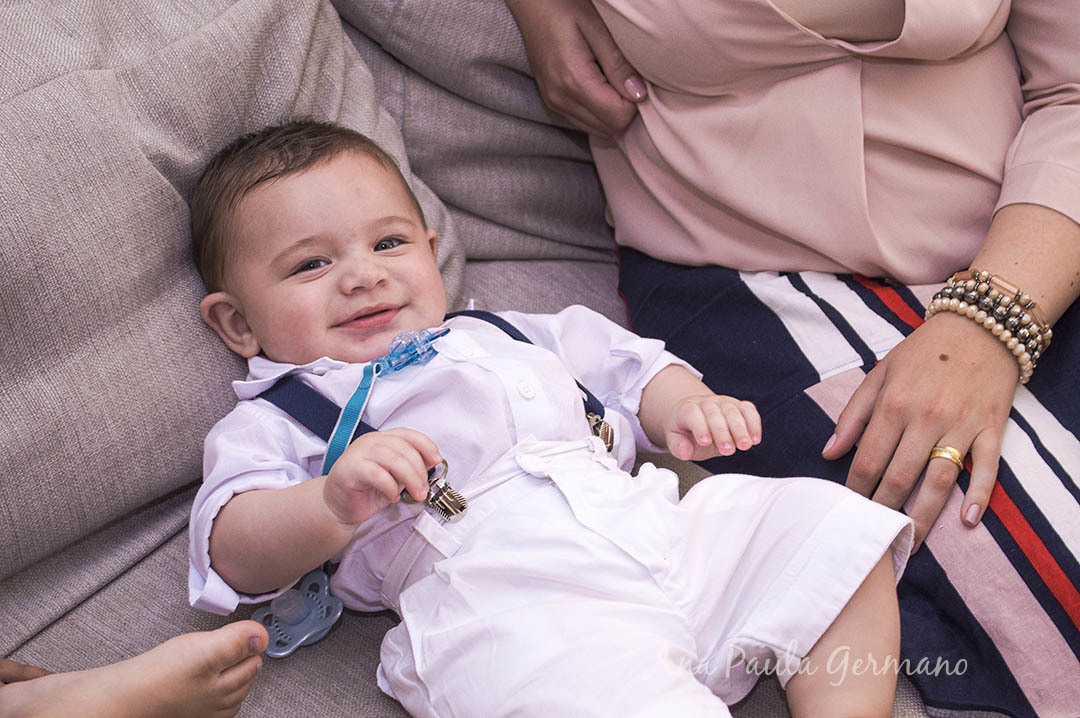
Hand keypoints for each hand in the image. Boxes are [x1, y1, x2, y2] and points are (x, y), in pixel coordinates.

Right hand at [323, 428, 440, 525]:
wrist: (338, 506)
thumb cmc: (366, 490)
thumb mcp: (396, 478)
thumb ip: (411, 468)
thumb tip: (432, 462)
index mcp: (382, 439)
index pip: (408, 435)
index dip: (426, 445)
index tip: (437, 460)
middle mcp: (370, 442)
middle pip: (404, 448)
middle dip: (420, 471)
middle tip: (424, 489)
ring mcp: (358, 453)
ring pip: (393, 460)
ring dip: (410, 479)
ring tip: (415, 494)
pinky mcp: (350, 468)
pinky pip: (377, 474)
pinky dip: (390, 487)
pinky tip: (392, 497)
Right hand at [505, 0, 645, 135]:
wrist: (531, 5)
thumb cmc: (565, 7)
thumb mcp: (597, 29)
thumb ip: (618, 65)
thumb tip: (639, 95)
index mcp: (574, 82)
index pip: (618, 118)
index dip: (634, 104)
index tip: (635, 81)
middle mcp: (561, 100)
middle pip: (609, 128)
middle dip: (624, 110)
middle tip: (626, 81)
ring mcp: (554, 104)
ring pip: (597, 129)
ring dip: (611, 112)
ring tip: (611, 82)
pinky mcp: (551, 103)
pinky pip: (583, 122)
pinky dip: (598, 112)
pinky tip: (598, 88)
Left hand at [664, 394, 761, 460]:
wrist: (696, 415)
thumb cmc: (686, 430)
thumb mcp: (675, 439)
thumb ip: (678, 446)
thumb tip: (685, 451)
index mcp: (687, 409)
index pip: (692, 414)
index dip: (699, 427)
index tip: (705, 442)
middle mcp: (706, 402)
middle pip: (714, 413)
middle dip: (723, 432)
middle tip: (728, 450)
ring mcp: (723, 402)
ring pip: (733, 411)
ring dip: (741, 429)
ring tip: (745, 445)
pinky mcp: (738, 405)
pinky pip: (748, 410)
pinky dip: (754, 423)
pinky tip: (755, 438)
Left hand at [822, 312, 1018, 546]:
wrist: (979, 327)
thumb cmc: (922, 353)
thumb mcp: (879, 374)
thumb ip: (852, 416)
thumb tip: (828, 453)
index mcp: (894, 405)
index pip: (868, 460)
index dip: (855, 489)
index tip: (847, 510)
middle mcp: (926, 417)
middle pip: (900, 477)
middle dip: (884, 510)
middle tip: (874, 534)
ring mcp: (961, 425)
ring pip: (939, 480)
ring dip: (924, 515)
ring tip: (910, 541)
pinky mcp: (992, 427)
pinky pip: (987, 468)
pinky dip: (979, 495)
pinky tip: (966, 520)